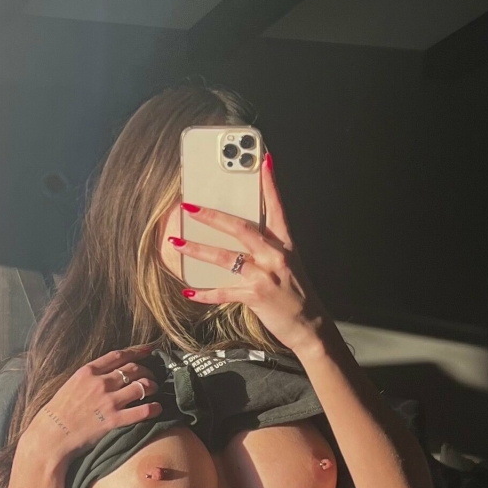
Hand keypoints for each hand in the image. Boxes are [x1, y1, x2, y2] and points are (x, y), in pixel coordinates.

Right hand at [19, 345, 161, 464]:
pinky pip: (142, 411)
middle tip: (151, 375)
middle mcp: (100, 383)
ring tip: (154, 389)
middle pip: (133, 369)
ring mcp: (108, 401)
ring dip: (152, 386)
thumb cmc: (57, 412)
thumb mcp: (70, 385)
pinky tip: (158, 408)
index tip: (148, 350)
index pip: (118, 355)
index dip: (137, 351)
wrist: (51, 435)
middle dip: (147, 370)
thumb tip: (107, 373)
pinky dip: (154, 408)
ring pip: (142, 386)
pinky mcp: (114, 420)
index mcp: (87, 371)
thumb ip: (89, 377)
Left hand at [170, 154, 326, 355]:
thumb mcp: (289, 265)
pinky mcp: (256, 297)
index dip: (270, 184)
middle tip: (190, 207)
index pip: (277, 208)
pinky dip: (205, 293)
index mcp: (285, 245)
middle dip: (213, 216)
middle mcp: (275, 256)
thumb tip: (243, 236)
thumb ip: (269, 248)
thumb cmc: (297, 294)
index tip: (263, 160)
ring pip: (226, 258)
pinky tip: (189, 292)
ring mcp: (265, 276)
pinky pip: (224, 292)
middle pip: (241, 229)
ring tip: (176, 243)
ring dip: (197, 250)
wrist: (311, 327)